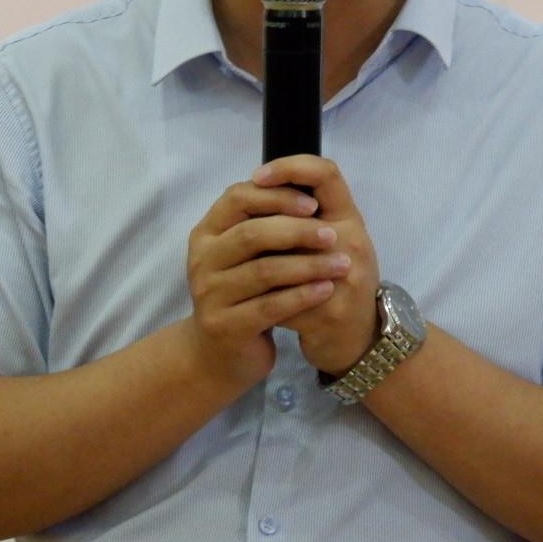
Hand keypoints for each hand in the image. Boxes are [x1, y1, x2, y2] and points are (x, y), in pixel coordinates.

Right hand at [185, 177, 347, 390]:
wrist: (222, 354)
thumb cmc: (243, 294)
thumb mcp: (246, 255)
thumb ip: (264, 222)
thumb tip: (308, 186)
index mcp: (206, 232)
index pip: (237, 197)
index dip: (276, 196)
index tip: (313, 204)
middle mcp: (201, 260)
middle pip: (252, 233)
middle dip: (298, 231)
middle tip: (334, 235)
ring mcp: (209, 294)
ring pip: (264, 271)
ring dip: (309, 265)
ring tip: (341, 265)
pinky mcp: (225, 326)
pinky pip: (270, 306)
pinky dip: (302, 295)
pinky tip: (326, 289)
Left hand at [255, 156, 380, 376]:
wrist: (356, 339)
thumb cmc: (337, 281)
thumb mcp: (331, 242)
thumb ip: (304, 216)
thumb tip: (257, 186)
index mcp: (351, 220)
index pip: (326, 174)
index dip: (290, 167)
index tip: (258, 175)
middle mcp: (352, 244)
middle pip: (298, 216)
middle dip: (261, 222)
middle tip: (232, 226)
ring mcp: (344, 281)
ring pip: (283, 261)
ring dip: (256, 263)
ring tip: (235, 265)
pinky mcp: (329, 315)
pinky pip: (281, 301)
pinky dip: (261, 300)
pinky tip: (247, 302)